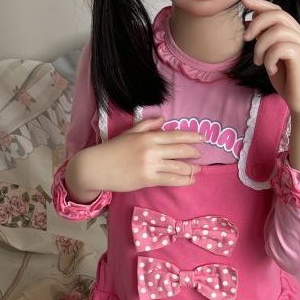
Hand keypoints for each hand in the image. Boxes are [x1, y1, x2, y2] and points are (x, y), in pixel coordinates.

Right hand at [73, 116, 203, 193]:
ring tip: (198, 170)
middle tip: (199, 155)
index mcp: (148, 136)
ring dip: (192, 168)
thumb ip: (147, 125)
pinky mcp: (148, 179)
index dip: (191, 136)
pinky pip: (171, 179)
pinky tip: (191, 180)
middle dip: (194, 153)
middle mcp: (152, 149)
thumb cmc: (112, 149)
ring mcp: (151, 165)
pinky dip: (184, 180)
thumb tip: (163, 119)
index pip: (175, 135)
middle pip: (180, 150)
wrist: (97, 167)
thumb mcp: (129, 133)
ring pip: (179, 166)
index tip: (202, 138)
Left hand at [241, 0, 299, 116]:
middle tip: (246, 38)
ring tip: (258, 61)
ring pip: (277, 31)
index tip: (244, 0)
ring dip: (261, 46)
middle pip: (278, 15)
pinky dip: (269, 58)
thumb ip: (263, 38)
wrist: (299, 100)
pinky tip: (270, 69)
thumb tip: (250, 20)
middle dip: (257, 24)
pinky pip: (280, 48)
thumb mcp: (269, 55)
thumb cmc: (286, 79)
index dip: (260, 3)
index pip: (278, 10)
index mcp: (293, 32)